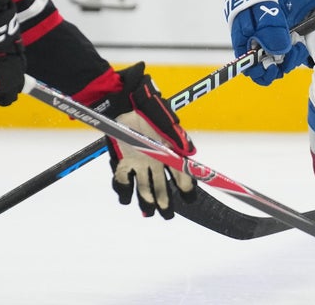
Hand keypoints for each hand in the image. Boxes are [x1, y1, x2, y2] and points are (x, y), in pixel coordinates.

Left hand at [91, 62, 195, 218]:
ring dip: (146, 200)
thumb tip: (191, 153)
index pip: (181, 172)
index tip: (188, 196)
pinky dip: (123, 189)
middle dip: (166, 201)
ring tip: (148, 211)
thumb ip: (177, 136)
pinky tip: (126, 195)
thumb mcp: (165, 120)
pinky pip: (123, 180)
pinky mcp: (122, 160)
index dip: (185, 186)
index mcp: (169, 151)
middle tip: (167, 214)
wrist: (123, 99)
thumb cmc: (147, 107)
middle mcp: (155, 159)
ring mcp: (139, 162)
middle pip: (163, 185)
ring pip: (144, 187)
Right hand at [224, 0, 307, 85]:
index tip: (274, 67)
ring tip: (298, 47)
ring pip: (280, 64)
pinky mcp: (276, 45)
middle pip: (269, 71)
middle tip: (293, 53)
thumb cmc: (254, 4)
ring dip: (291, 60)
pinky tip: (299, 44)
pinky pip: (286, 55)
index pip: (253, 72)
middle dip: (284, 66)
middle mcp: (256, 53)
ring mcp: (267, 49)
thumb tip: (280, 53)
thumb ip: (270, 34)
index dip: (264, 75)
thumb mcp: (262, 17)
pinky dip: (294, 53)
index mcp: (246, 50)